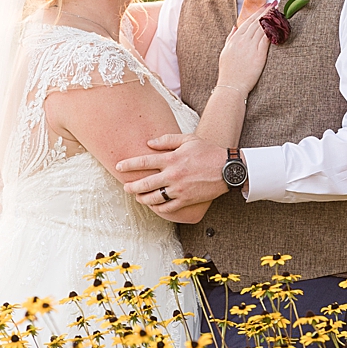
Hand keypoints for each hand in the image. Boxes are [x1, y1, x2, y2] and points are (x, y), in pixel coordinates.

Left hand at [115, 133, 229, 209]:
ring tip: (138, 197)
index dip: (129, 164)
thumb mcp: (188, 139)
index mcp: (172, 159)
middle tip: (125, 187)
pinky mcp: (186, 200)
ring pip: (153, 198)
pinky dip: (158, 208)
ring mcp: (179, 189)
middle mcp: (173, 175)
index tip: (119, 166)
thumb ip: (167, 140)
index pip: (144, 161)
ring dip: (142, 198)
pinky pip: (167, 207)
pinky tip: (154, 206)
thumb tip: (149, 143)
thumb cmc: (208, 152)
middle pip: (145, 183)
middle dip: (131, 186)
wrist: (227, 169)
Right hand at [216, 9, 270, 96]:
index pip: (248, 22)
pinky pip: (266, 39)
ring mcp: (250, 47)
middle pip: (256, 22)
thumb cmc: (228, 72)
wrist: (231, 86)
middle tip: (274, 3)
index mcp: (235, 39)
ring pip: (262, 28)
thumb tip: (234, 28)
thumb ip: (230, 38)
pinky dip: (272, 30)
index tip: (264, 5)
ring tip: (278, 11)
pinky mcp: (258, 55)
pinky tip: (278, 25)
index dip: (257, 12)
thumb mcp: (225, 52)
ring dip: (270, 18)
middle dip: (266, 11)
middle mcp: (242, 41)